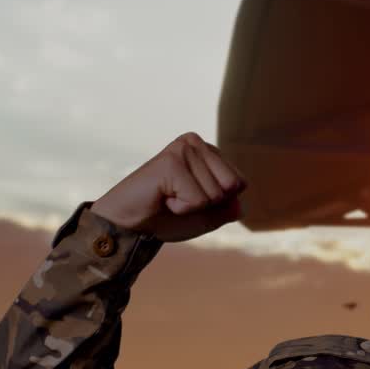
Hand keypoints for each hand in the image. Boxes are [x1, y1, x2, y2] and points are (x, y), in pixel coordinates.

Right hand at [90, 132, 247, 242]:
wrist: (129, 225)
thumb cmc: (166, 217)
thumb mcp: (207, 216)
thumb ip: (229, 209)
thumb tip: (240, 205)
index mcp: (208, 151)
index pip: (240, 182)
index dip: (219, 202)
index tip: (191, 198)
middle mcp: (196, 143)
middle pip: (232, 186)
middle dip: (209, 203)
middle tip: (179, 197)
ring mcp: (183, 149)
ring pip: (215, 194)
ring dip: (192, 206)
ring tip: (168, 196)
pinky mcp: (171, 161)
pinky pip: (198, 199)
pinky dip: (181, 208)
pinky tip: (162, 197)